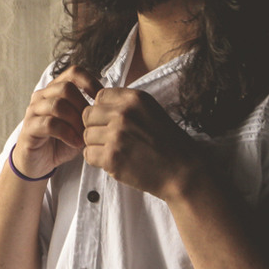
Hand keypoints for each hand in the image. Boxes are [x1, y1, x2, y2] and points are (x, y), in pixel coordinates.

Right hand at [11, 66, 103, 179]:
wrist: (39, 163)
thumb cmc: (62, 142)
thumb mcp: (81, 125)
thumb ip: (92, 114)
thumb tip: (112, 106)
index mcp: (55, 89)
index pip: (74, 72)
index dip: (91, 83)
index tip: (102, 102)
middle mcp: (42, 95)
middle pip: (66, 87)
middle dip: (84, 107)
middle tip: (92, 125)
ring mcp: (33, 110)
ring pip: (58, 105)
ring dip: (76, 121)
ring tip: (84, 136)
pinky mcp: (29, 127)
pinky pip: (50, 123)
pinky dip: (67, 133)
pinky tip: (74, 142)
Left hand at [82, 87, 205, 200]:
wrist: (182, 171)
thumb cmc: (167, 142)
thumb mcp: (150, 110)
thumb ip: (125, 105)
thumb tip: (97, 103)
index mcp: (134, 99)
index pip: (99, 96)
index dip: (102, 110)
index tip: (112, 121)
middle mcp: (123, 114)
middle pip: (88, 115)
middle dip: (96, 127)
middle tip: (111, 138)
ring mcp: (116, 136)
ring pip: (86, 136)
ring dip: (96, 145)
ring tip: (116, 151)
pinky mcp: (112, 158)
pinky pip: (88, 155)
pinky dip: (97, 160)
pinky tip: (114, 161)